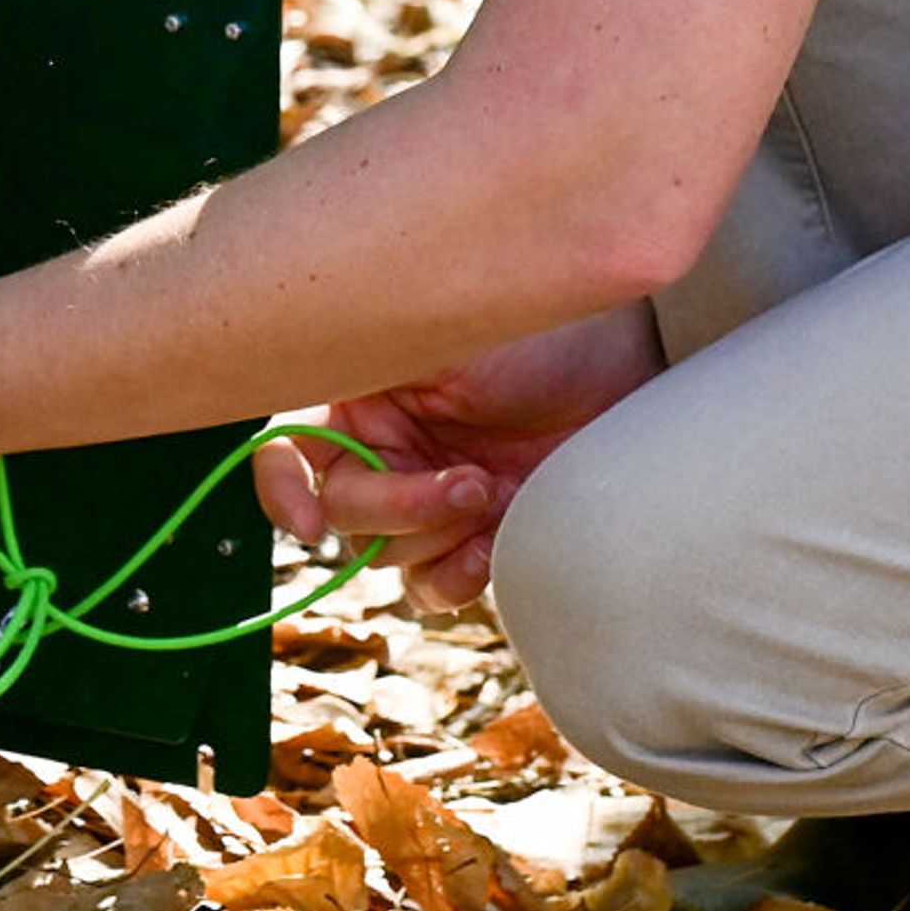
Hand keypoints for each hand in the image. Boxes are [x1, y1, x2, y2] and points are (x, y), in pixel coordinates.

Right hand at [254, 302, 663, 610]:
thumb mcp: (447, 334)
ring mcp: (431, 493)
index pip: (287, 450)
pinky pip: (436, 584)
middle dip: (399, 508)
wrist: (630, 361)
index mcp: (360, 395)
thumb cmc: (540, 327)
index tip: (307, 524)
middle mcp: (386, 447)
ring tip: (491, 498)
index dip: (279, 489)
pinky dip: (457, 576)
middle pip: (343, 513)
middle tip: (470, 483)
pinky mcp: (480, 531)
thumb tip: (320, 420)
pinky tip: (493, 547)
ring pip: (387, 555)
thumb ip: (379, 364)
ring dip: (432, 540)